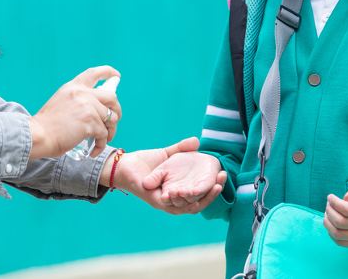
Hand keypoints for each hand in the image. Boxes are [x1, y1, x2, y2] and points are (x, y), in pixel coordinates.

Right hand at [27, 66, 121, 160]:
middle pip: (112, 98)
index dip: (108, 72)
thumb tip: (98, 108)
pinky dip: (102, 143)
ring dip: (110, 131)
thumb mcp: (61, 102)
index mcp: (73, 86)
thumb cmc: (48, 125)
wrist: (39, 135)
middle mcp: (82, 93)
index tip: (116, 75)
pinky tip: (95, 149)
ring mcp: (87, 107)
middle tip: (113, 122)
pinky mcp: (90, 123)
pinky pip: (104, 134)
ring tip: (102, 140)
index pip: (94, 73)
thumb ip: (78, 100)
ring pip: (111, 118)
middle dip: (117, 111)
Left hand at [100, 137, 225, 214]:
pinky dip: (188, 201)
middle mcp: (174, 200)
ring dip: (205, 197)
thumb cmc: (144, 162)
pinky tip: (197, 193)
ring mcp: (166, 203)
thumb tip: (197, 141)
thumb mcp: (167, 155)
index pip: (199, 194)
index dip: (213, 186)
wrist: (124, 166)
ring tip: (217, 185)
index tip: (223, 173)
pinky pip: (176, 206)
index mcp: (178, 191)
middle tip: (223, 177)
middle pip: (199, 202)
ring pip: (190, 206)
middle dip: (213, 192)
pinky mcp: (158, 202)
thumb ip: (181, 149)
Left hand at [323, 183, 347, 246]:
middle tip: (328, 205)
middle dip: (329, 211)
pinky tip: (331, 224)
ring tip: (328, 214)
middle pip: (340, 222)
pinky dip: (331, 233)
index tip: (330, 197)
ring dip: (327, 223)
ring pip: (338, 234)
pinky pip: (340, 242)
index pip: (346, 209)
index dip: (334, 203)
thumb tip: (342, 203)